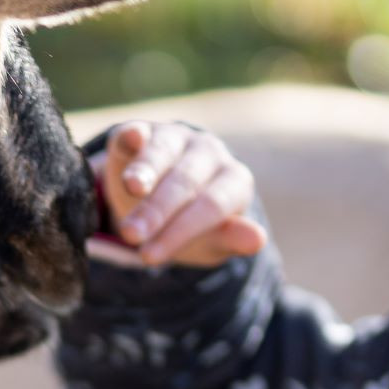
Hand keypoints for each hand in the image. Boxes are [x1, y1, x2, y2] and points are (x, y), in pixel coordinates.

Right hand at [90, 121, 266, 268]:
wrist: (172, 198)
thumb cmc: (197, 223)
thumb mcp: (213, 239)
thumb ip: (231, 239)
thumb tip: (258, 241)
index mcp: (234, 181)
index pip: (211, 206)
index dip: (180, 231)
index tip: (150, 258)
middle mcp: (209, 154)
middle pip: (185, 182)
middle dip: (157, 209)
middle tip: (132, 235)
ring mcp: (177, 138)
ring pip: (161, 153)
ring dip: (143, 173)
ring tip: (130, 189)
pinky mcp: (145, 131)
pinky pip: (137, 131)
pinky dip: (133, 135)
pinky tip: (131, 137)